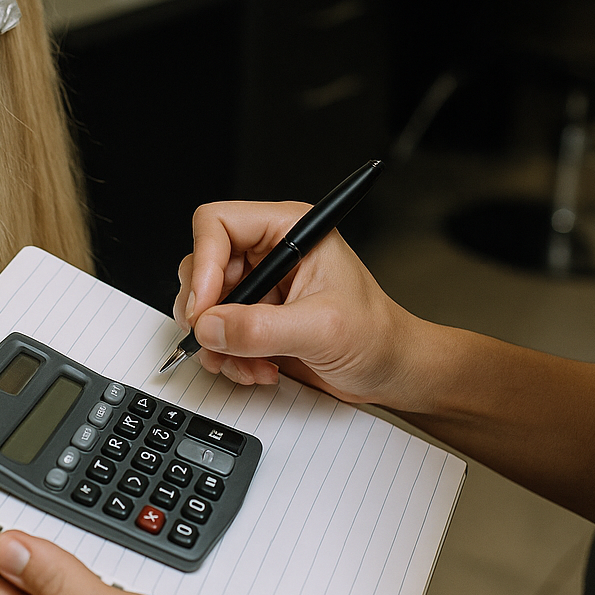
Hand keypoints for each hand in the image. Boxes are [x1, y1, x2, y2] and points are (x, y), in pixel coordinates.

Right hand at [173, 201, 431, 410]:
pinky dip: (228, 356)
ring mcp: (261, 286)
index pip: (218, 224)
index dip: (203, 264)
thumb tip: (208, 326)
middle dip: (207, 311)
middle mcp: (270, 252)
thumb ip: (261, 328)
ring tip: (248, 363)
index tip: (205, 307)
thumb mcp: (321, 329)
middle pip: (202, 264)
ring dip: (217, 342)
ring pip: (205, 304)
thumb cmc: (377, 336)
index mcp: (289, 230)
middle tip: (219, 340)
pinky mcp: (256, 317)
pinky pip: (216, 332)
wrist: (391, 371)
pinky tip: (259, 368)